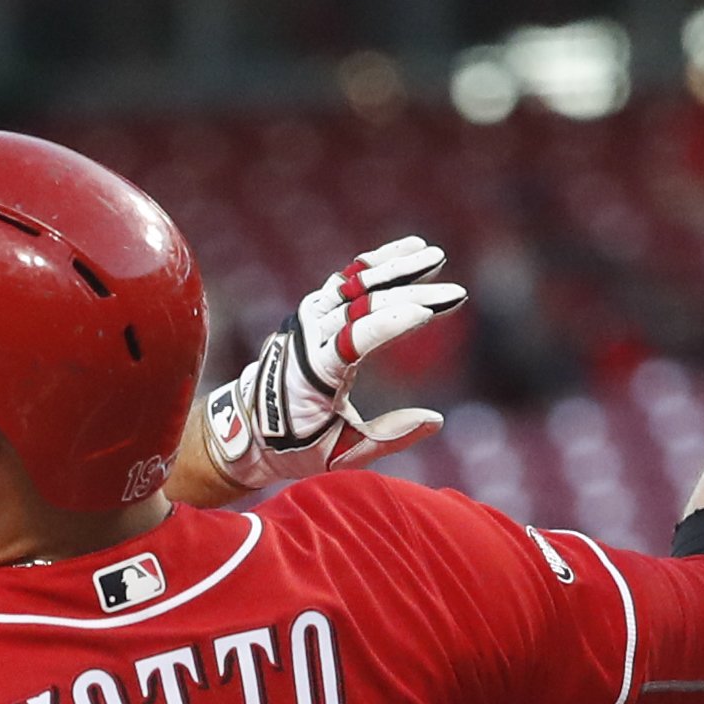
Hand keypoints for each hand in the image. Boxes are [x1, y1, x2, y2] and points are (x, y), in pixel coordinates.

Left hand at [204, 236, 459, 488]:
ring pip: (355, 283)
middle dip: (411, 295)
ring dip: (396, 269)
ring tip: (435, 256)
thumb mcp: (342, 453)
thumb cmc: (296, 445)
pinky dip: (378, 263)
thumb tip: (435, 420)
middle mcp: (308, 337)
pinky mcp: (314, 310)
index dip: (390, 323)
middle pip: (363, 306)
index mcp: (314, 373)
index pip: (354, 338)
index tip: (427, 311)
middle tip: (455, 292)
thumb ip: (389, 437)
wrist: (248, 428)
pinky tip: (410, 250)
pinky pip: (348, 278)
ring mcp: (309, 318)